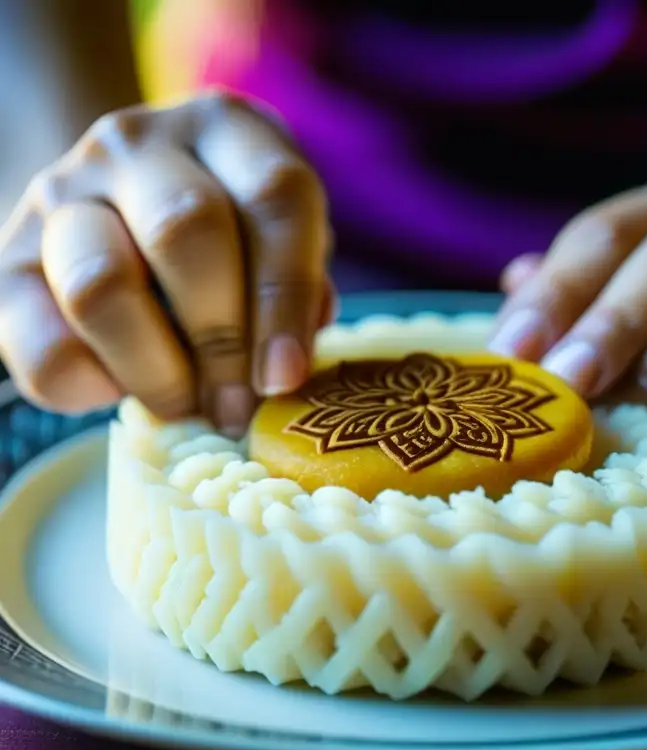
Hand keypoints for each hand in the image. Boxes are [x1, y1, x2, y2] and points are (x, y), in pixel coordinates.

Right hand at [0, 92, 333, 435]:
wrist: (114, 206)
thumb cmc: (229, 233)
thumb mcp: (277, 238)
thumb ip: (299, 287)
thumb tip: (284, 364)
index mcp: (225, 129)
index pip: (274, 196)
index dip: (286, 294)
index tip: (286, 375)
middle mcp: (137, 144)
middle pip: (185, 231)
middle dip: (222, 338)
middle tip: (239, 404)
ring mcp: (61, 193)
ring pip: (101, 285)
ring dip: (157, 370)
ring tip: (187, 405)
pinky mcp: (4, 258)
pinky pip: (42, 343)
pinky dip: (92, 386)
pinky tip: (124, 389)